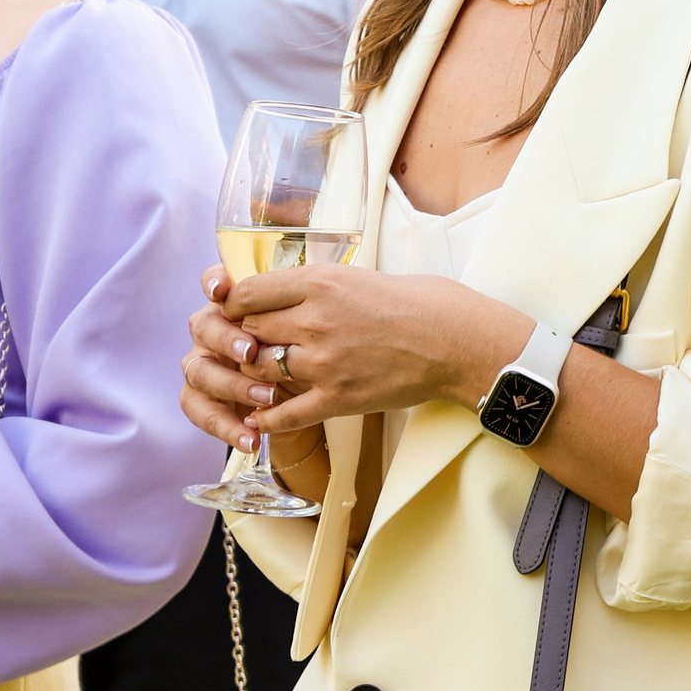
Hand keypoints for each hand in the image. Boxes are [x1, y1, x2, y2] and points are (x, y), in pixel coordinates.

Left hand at [181, 264, 526, 441]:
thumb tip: (286, 291)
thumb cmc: (420, 302)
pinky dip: (266, 417)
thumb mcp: (359, 274)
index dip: (234, 304)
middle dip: (242, 338)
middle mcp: (314, 321)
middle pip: (248, 332)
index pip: (247, 294)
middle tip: (244, 343)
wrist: (456, 341)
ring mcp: (323, 363)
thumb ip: (318, 284)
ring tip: (256, 373)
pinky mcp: (337, 398)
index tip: (235, 310)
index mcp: (320, 283)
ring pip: (259, 370)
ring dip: (253, 373)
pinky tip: (257, 417)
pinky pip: (285, 413)